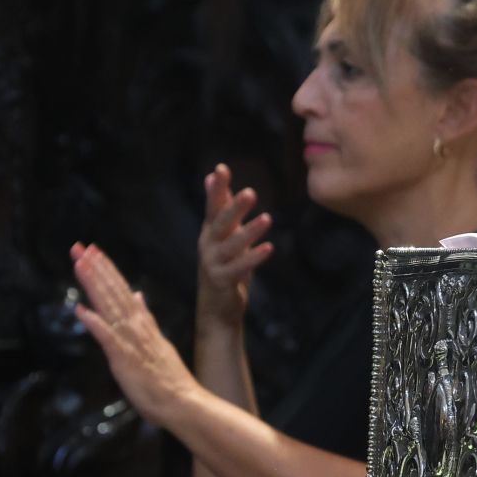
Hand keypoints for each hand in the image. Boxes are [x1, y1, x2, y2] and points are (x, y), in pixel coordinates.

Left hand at [71, 242, 200, 426]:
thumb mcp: (158, 342)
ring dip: (93, 284)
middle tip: (78, 247)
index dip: (107, 270)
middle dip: (95, 268)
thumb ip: (146, 318)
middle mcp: (137, 327)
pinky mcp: (124, 358)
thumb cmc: (169, 380)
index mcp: (143, 324)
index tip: (94, 252)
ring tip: (79, 264)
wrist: (184, 402)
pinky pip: (107, 337)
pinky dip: (93, 322)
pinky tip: (79, 310)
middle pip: (113, 291)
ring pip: (109, 306)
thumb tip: (139, 296)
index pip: (123, 290)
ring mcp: (131, 341)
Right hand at [197, 163, 273, 328]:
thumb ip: (221, 207)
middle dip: (233, 207)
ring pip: (231, 245)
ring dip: (250, 232)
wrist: (216, 307)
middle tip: (250, 192)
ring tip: (268, 218)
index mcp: (210, 232)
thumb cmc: (222, 265)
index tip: (221, 169)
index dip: (217, 188)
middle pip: (220, 223)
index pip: (213, 206)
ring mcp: (213, 263)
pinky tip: (269, 247)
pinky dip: (253, 258)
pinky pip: (239, 268)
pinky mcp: (222, 281)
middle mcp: (208, 245)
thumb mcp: (222, 234)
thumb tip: (213, 176)